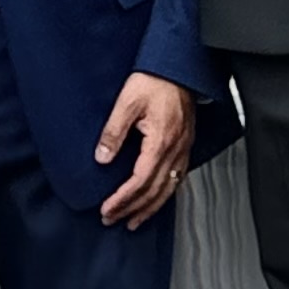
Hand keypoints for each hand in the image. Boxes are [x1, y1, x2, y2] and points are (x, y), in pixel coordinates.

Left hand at [94, 73, 195, 226]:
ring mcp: (183, 149)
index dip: (122, 200)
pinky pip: (178, 178)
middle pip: (154, 191)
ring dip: (150, 208)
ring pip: (169, 189)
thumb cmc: (156, 80)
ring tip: (135, 220)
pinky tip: (157, 198)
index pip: (139, 182)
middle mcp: (175, 150)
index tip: (108, 209)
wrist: (178, 68)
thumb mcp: (127, 102)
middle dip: (132, 209)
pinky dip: (165, 194)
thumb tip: (102, 158)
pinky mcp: (185, 145)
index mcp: (160, 142)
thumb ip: (113, 132)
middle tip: (114, 219)